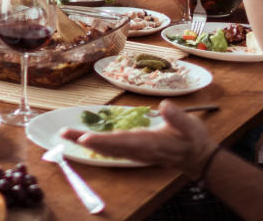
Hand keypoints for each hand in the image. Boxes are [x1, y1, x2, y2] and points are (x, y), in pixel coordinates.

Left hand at [59, 101, 217, 174]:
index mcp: (149, 143)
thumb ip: (177, 117)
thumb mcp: (190, 126)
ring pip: (108, 148)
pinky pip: (113, 149)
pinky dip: (98, 144)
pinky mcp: (135, 150)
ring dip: (88, 142)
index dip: (104, 141)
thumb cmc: (193, 139)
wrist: (197, 156)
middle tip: (64, 134)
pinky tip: (87, 140)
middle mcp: (138, 149)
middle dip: (86, 140)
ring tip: (69, 135)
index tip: (87, 138)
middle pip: (108, 146)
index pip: (122, 142)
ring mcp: (136, 152)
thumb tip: (164, 105)